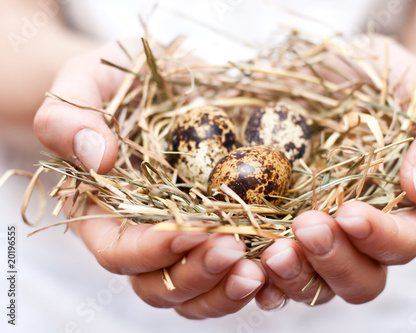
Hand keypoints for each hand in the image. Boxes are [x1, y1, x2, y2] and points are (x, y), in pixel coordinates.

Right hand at [33, 41, 264, 318]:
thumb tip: (97, 158)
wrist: (163, 82)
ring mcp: (188, 238)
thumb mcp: (86, 83)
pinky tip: (280, 262)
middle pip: (162, 285)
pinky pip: (237, 270)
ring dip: (229, 289)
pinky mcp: (225, 229)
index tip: (193, 228)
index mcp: (104, 214)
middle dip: (197, 275)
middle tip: (234, 250)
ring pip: (201, 291)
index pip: (119, 252)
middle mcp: (145, 237)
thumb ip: (69, 119)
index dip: (153, 250)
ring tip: (260, 269)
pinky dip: (258, 277)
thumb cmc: (119, 83)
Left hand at [257, 36, 415, 308]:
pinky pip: (270, 269)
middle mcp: (358, 234)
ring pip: (312, 282)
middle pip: (358, 278)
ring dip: (293, 276)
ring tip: (271, 252)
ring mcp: (315, 235)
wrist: (336, 71)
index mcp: (402, 210)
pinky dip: (259, 278)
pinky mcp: (275, 226)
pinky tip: (245, 267)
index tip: (349, 213)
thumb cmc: (386, 83)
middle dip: (332, 260)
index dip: (380, 237)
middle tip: (306, 227)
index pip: (401, 243)